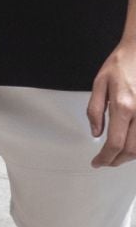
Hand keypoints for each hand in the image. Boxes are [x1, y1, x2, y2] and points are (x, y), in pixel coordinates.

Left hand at [88, 40, 135, 167]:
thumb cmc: (121, 64)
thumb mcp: (99, 83)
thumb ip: (95, 110)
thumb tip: (96, 133)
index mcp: (123, 106)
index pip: (114, 143)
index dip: (105, 157)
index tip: (97, 162)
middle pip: (132, 150)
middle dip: (117, 161)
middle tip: (106, 162)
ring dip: (130, 156)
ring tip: (117, 156)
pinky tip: (131, 145)